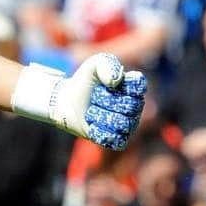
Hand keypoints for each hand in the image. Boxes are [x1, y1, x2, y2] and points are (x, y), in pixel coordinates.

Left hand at [13, 53, 146, 150]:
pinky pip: (116, 139)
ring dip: (100, 115)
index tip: (107, 83)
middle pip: (129, 106)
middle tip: (95, 98)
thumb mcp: (94, 65)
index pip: (138, 88)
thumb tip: (116, 81)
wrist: (67, 101)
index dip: (121, 86)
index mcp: (135, 88)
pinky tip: (92, 125)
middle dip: (105, 100)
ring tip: (92, 111)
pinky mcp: (117, 140)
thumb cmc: (84, 82)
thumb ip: (107, 65)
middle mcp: (136, 107)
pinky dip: (100, 132)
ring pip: (121, 123)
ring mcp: (128, 125)